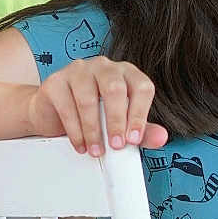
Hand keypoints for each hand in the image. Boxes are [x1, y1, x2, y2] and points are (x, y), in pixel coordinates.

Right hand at [26, 55, 170, 155]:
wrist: (56, 114)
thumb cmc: (94, 115)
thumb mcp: (122, 125)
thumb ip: (143, 131)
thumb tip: (162, 137)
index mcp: (126, 74)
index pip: (141, 87)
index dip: (139, 115)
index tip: (134, 139)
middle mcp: (104, 67)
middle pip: (115, 88)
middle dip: (116, 122)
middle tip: (115, 146)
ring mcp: (79, 70)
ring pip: (88, 99)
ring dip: (93, 130)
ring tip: (96, 150)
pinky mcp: (57, 81)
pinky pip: (67, 105)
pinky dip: (75, 130)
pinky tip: (80, 144)